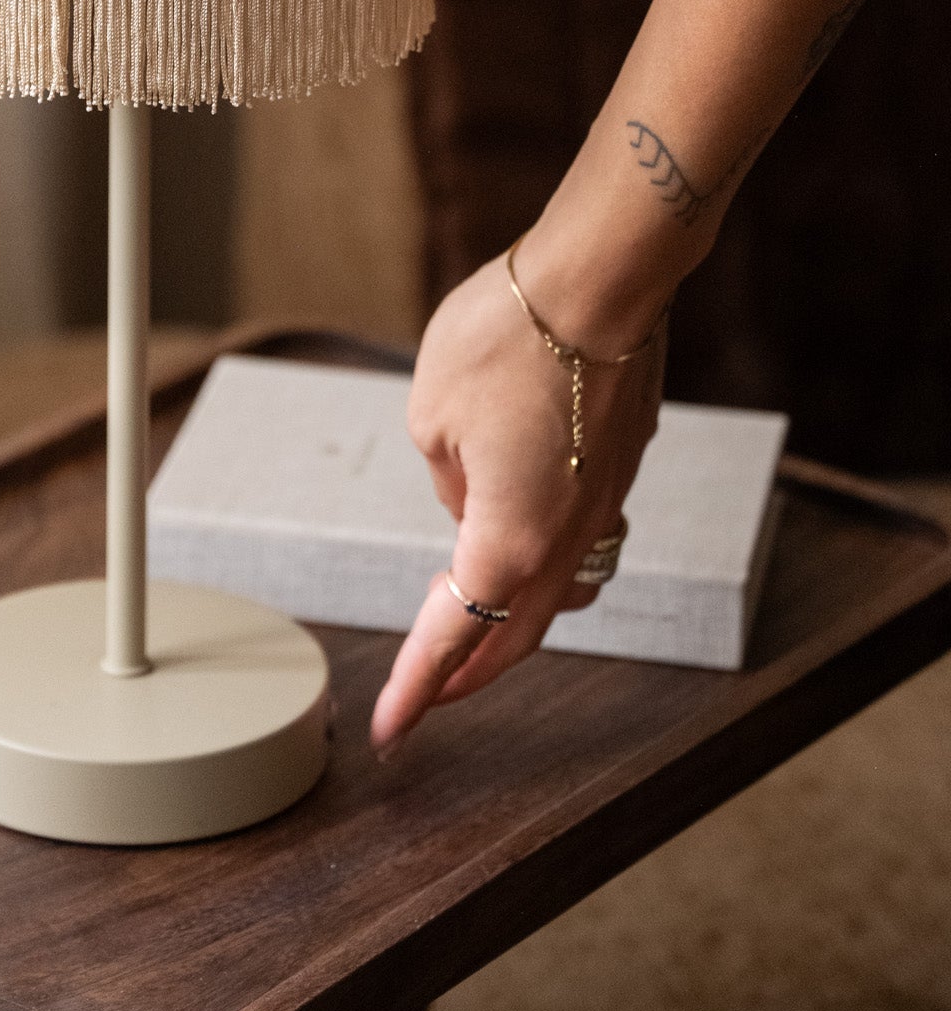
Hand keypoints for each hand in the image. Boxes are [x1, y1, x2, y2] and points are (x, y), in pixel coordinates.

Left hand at [369, 241, 665, 754]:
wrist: (604, 280)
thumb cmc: (509, 338)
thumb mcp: (431, 412)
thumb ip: (445, 475)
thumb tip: (471, 497)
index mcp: (509, 538)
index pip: (455, 634)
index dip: (418, 687)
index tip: (390, 730)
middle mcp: (567, 537)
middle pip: (515, 635)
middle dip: (468, 673)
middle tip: (429, 698)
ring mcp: (604, 503)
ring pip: (557, 593)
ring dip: (512, 622)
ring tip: (475, 629)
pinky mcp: (620, 465)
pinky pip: (580, 538)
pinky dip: (544, 561)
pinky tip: (521, 538)